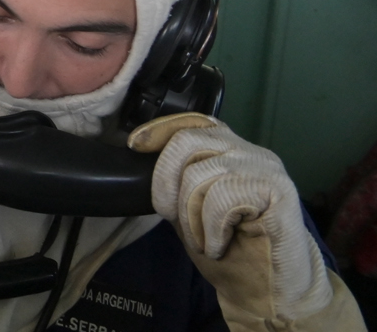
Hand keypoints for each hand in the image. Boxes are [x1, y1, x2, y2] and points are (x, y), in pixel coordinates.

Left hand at [130, 113, 336, 322]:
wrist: (271, 292)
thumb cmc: (231, 253)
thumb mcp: (189, 213)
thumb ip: (174, 184)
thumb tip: (142, 159)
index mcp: (228, 152)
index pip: (191, 121)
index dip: (159, 129)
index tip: (134, 146)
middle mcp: (248, 151)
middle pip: (187, 140)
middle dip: (165, 182)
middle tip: (172, 217)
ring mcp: (265, 167)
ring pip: (200, 173)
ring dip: (190, 217)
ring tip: (204, 241)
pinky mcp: (279, 189)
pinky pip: (223, 196)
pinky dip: (211, 228)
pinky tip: (220, 244)